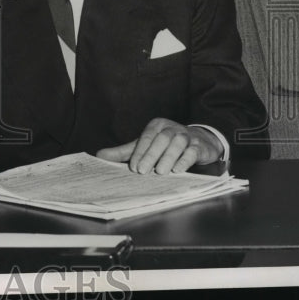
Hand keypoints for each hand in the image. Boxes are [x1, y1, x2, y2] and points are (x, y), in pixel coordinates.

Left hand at [96, 118, 221, 173]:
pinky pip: (192, 151)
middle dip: (151, 156)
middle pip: (161, 140)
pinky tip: (178, 170)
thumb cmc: (166, 145)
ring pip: (177, 144)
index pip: (146, 138)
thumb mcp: (145, 146)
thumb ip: (124, 152)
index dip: (139, 153)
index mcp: (156, 126)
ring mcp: (186, 136)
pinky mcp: (199, 146)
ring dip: (168, 158)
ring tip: (160, 172)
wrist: (198, 141)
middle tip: (143, 172)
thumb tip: (99, 155)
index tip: (134, 168)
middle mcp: (171, 128)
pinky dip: (185, 160)